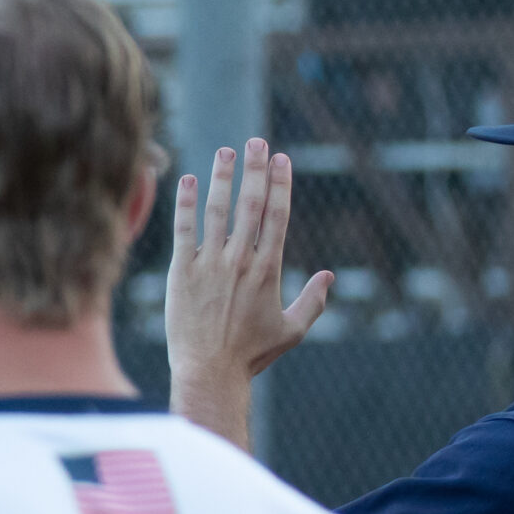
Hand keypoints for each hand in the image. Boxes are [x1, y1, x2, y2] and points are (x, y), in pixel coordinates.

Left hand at [164, 139, 334, 448]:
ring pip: (218, 210)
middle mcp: (241, 261)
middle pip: (251, 204)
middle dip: (256, 169)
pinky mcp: (183, 271)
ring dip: (223, 176)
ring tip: (226, 151)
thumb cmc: (251, 355)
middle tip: (257, 141)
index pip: (277, 216)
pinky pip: (185, 229)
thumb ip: (313, 302)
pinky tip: (189, 179)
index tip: (281, 159)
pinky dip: (186, 202)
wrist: (210, 372)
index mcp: (268, 270)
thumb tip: (330, 276)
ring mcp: (211, 264)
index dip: (280, 184)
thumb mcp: (291, 331)